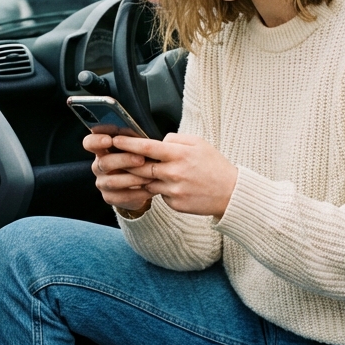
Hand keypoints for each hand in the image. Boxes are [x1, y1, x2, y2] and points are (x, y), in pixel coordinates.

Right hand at [83, 132, 153, 213]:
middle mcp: (98, 166)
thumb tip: (141, 136)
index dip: (96, 141)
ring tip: (150, 176)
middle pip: (104, 162)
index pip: (89, 143)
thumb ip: (133, 141)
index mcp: (101, 149)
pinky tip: (150, 189)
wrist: (138, 184)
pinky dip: (138, 193)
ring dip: (133, 178)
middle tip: (141, 159)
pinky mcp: (110, 197)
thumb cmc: (137, 158)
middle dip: (123, 160)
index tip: (109, 140)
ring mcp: (102, 183)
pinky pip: (122, 196)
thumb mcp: (134, 148)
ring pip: (112, 181)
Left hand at [113, 133, 238, 217]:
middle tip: (114, 158)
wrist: (231, 193)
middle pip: (141, 167)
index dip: (128, 144)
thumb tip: (157, 141)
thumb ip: (175, 140)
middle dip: (126, 163)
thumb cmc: (214, 165)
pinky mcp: (174, 204)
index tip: (115, 140)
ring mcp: (173, 190)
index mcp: (179, 155)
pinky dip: (159, 189)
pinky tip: (171, 186)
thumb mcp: (198, 144)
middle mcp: (174, 173)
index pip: (147, 147)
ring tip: (140, 172)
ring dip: (141, 178)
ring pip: (147, 183)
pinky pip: (159, 194)